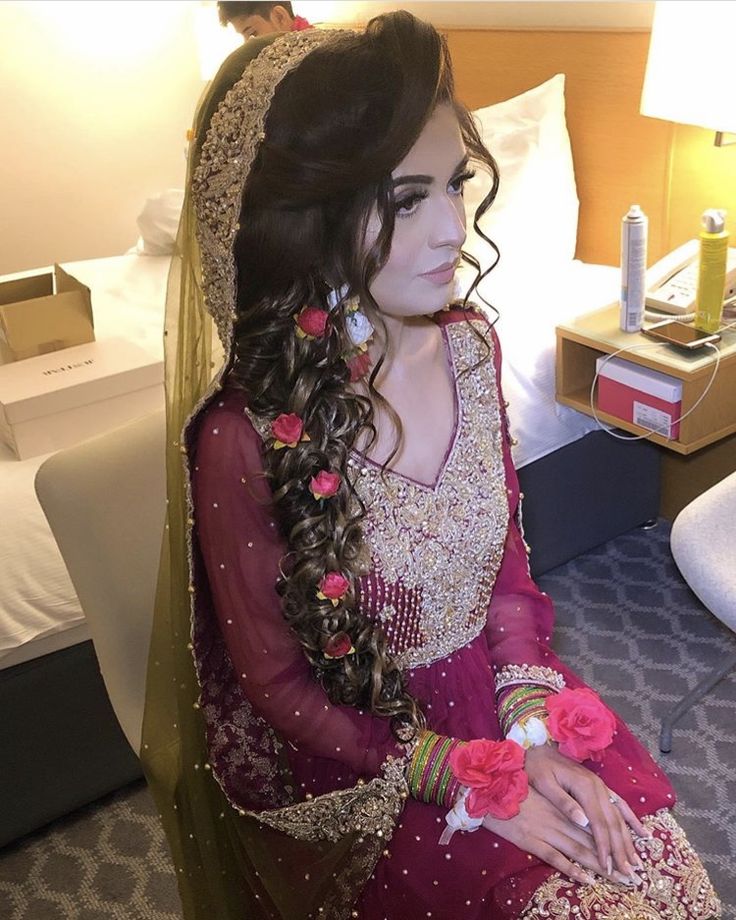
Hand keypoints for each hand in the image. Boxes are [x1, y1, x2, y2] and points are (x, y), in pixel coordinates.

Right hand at [481, 786, 626, 886]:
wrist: (488, 789)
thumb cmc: (517, 787)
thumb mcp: (544, 790)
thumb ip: (566, 804)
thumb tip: (589, 819)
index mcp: (564, 804)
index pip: (596, 824)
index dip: (616, 842)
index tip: (633, 858)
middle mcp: (558, 817)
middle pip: (592, 840)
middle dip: (615, 859)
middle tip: (635, 876)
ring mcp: (544, 829)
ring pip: (579, 849)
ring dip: (601, 866)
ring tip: (620, 879)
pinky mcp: (530, 840)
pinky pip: (554, 856)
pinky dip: (572, 868)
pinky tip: (587, 878)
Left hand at [524, 743, 648, 882]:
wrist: (537, 748)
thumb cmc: (537, 767)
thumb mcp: (545, 784)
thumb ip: (564, 802)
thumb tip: (583, 822)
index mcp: (584, 787)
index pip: (598, 823)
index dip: (604, 847)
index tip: (608, 867)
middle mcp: (598, 787)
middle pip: (613, 823)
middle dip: (621, 850)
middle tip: (629, 874)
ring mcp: (601, 786)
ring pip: (620, 817)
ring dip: (629, 840)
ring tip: (637, 862)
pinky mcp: (600, 787)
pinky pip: (621, 805)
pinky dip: (633, 821)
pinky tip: (643, 834)